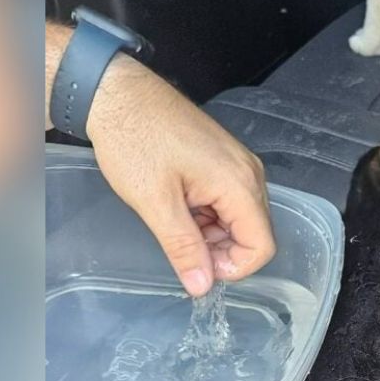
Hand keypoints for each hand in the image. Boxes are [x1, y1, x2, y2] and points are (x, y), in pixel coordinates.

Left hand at [83, 56, 274, 296]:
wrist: (117, 94)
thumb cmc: (133, 139)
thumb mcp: (155, 202)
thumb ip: (183, 248)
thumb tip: (202, 285)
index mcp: (239, 183)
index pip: (262, 246)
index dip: (232, 267)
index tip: (196, 266)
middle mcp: (247, 172)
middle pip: (253, 233)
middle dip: (219, 250)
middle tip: (179, 244)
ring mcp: (237, 163)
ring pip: (239, 219)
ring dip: (210, 232)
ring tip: (172, 219)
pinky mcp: (222, 159)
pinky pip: (227, 200)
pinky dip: (206, 213)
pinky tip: (176, 204)